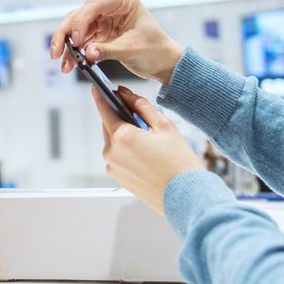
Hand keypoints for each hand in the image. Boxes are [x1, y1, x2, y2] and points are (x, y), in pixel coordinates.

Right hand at [51, 0, 184, 83]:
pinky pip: (81, 40)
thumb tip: (88, 53)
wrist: (164, 63)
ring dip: (68, 46)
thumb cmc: (156, 50)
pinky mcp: (100, 32)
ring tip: (64, 64)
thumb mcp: (131, 49)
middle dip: (66, 34)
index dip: (80, 23)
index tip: (74, 40)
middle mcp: (111, 6)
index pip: (94, 6)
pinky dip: (75, 52)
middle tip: (57, 51)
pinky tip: (70, 64)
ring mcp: (104, 18)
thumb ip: (107, 50)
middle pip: (80, 15)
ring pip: (76, 28)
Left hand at [94, 86, 202, 215]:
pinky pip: (118, 157)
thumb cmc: (179, 162)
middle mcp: (112, 153)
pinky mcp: (117, 178)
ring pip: (114, 142)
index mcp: (122, 137)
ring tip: (148, 139)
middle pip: (109, 126)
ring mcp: (113, 167)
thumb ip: (141, 105)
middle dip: (119, 117)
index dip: (100, 96)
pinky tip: (145, 154)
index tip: (97, 87)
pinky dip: (127, 151)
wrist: (186, 196)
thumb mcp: (164, 125)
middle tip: (137, 115)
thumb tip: (125, 94)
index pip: (105, 109)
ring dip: (125, 135)